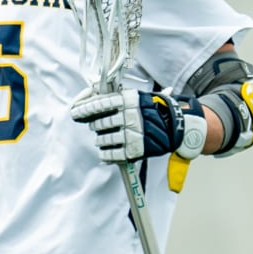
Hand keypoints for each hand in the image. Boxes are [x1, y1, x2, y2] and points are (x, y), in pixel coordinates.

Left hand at [69, 87, 206, 164]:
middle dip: (96, 126)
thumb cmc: (152, 110)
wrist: (177, 127)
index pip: (101, 104)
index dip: (85, 109)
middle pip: (101, 123)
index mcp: (129, 101)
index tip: (75, 112)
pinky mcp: (135, 150)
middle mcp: (130, 117)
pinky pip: (112, 155)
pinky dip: (106, 155)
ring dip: (101, 140)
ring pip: (104, 139)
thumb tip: (88, 100)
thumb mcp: (137, 98)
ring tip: (104, 139)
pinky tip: (105, 153)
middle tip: (97, 126)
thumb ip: (116, 99)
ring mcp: (133, 134)